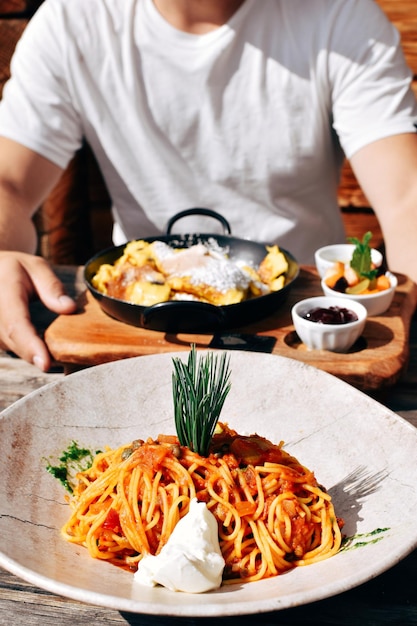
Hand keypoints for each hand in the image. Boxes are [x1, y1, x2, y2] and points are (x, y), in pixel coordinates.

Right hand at [0, 251, 76, 370]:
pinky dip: (27, 347)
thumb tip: (70, 308)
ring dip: (32, 350)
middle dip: (37, 353)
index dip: (30, 345)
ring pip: (12, 346)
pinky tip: (40, 346)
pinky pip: (11, 345)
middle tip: (64, 358)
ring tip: (53, 350)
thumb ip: (52, 287)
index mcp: (4, 290)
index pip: (16, 323)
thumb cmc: (16, 269)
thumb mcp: (36, 267)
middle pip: (14, 340)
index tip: (45, 363)